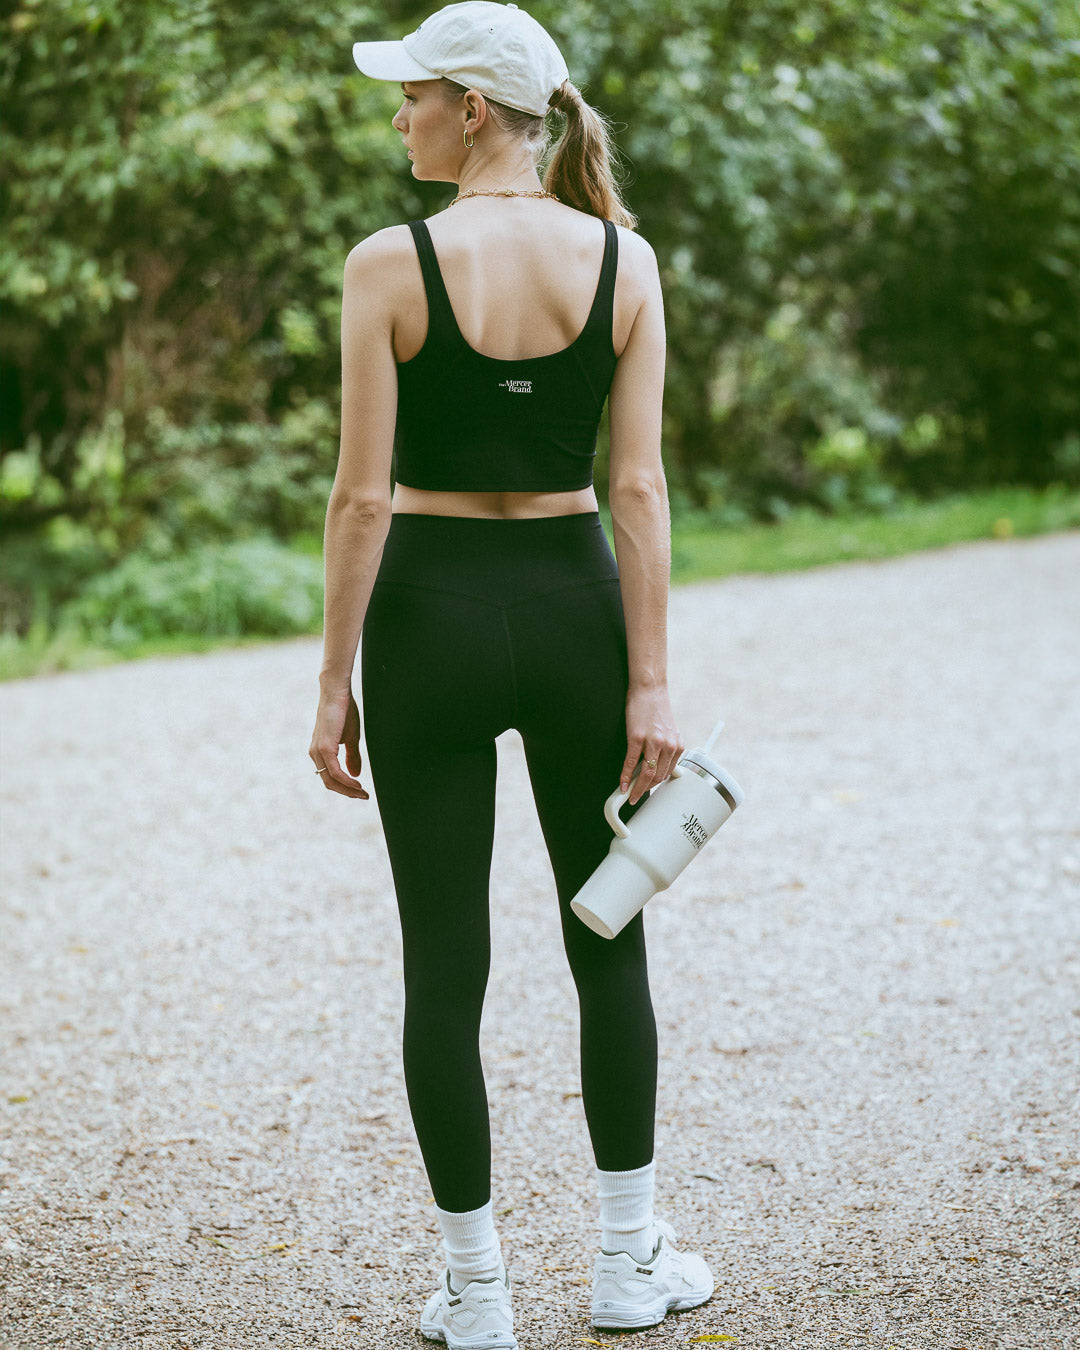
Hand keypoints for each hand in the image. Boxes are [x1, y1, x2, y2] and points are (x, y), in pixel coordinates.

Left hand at [309, 687, 367, 799]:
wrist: (338, 693)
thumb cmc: (344, 712)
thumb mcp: (351, 738)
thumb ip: (351, 757)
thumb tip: (355, 774)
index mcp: (320, 752)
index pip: (330, 777)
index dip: (345, 787)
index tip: (361, 792)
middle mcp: (315, 754)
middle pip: (329, 783)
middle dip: (347, 792)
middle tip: (364, 796)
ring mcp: (318, 751)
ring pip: (331, 780)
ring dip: (348, 789)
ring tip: (363, 793)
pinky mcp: (324, 748)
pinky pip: (335, 772)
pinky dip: (347, 781)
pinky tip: (357, 784)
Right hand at [621, 685, 683, 804]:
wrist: (649, 689)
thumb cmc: (655, 708)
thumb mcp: (667, 730)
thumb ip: (665, 748)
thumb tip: (656, 766)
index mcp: (677, 745)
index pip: (667, 773)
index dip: (656, 785)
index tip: (649, 792)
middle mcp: (669, 745)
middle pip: (657, 777)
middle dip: (646, 790)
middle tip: (636, 797)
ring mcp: (653, 742)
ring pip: (647, 774)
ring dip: (637, 788)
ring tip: (630, 795)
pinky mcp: (637, 738)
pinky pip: (631, 763)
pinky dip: (625, 776)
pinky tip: (622, 783)